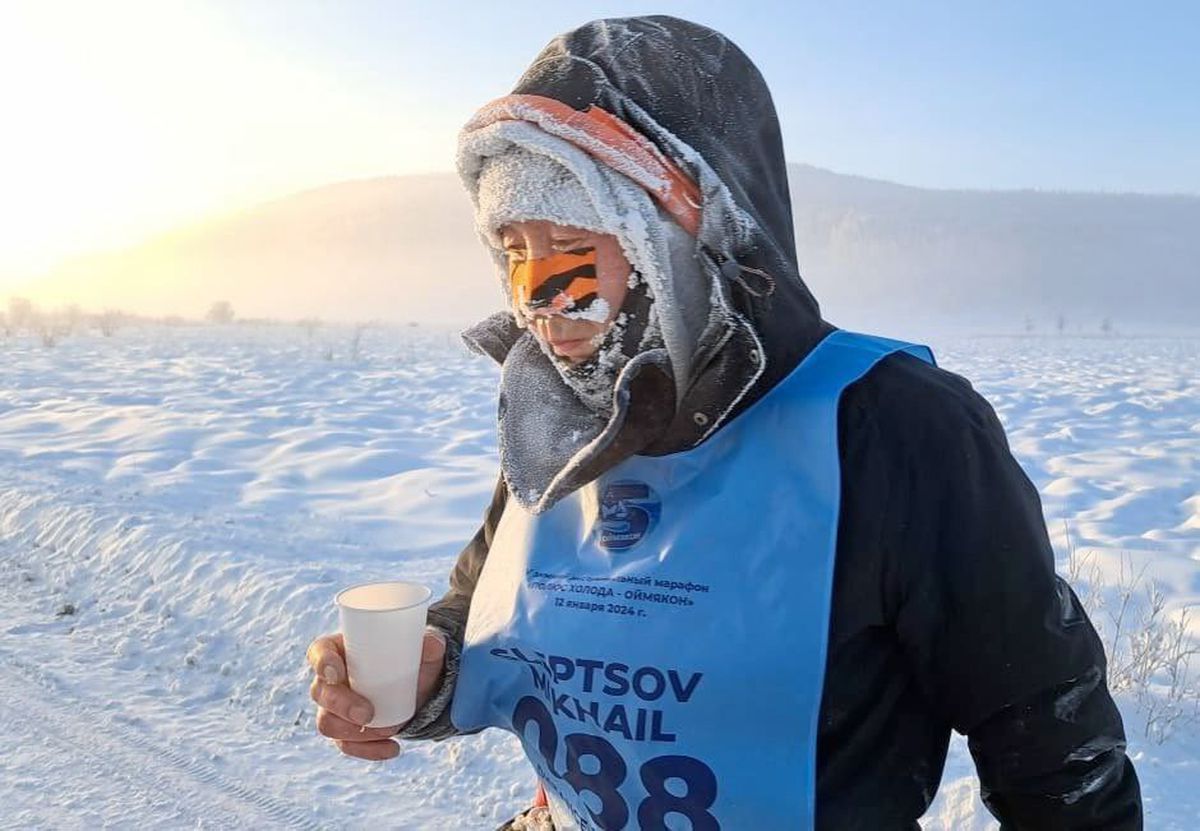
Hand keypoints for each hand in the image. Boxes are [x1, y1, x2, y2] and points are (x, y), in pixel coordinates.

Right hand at [305, 630, 447, 760]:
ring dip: (353, 732)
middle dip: (341, 706)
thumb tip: (433, 644)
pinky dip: (369, 750)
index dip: (322, 663)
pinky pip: (346, 745)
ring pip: (327, 723)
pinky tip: (393, 748)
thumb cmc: (410, 656)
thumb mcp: (422, 647)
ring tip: (388, 730)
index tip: (337, 673)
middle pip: (321, 693)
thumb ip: (430, 643)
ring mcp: (335, 708)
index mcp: (340, 649)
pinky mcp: (346, 731)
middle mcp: (330, 679)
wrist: (418, 684)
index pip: (319, 652)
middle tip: (367, 713)